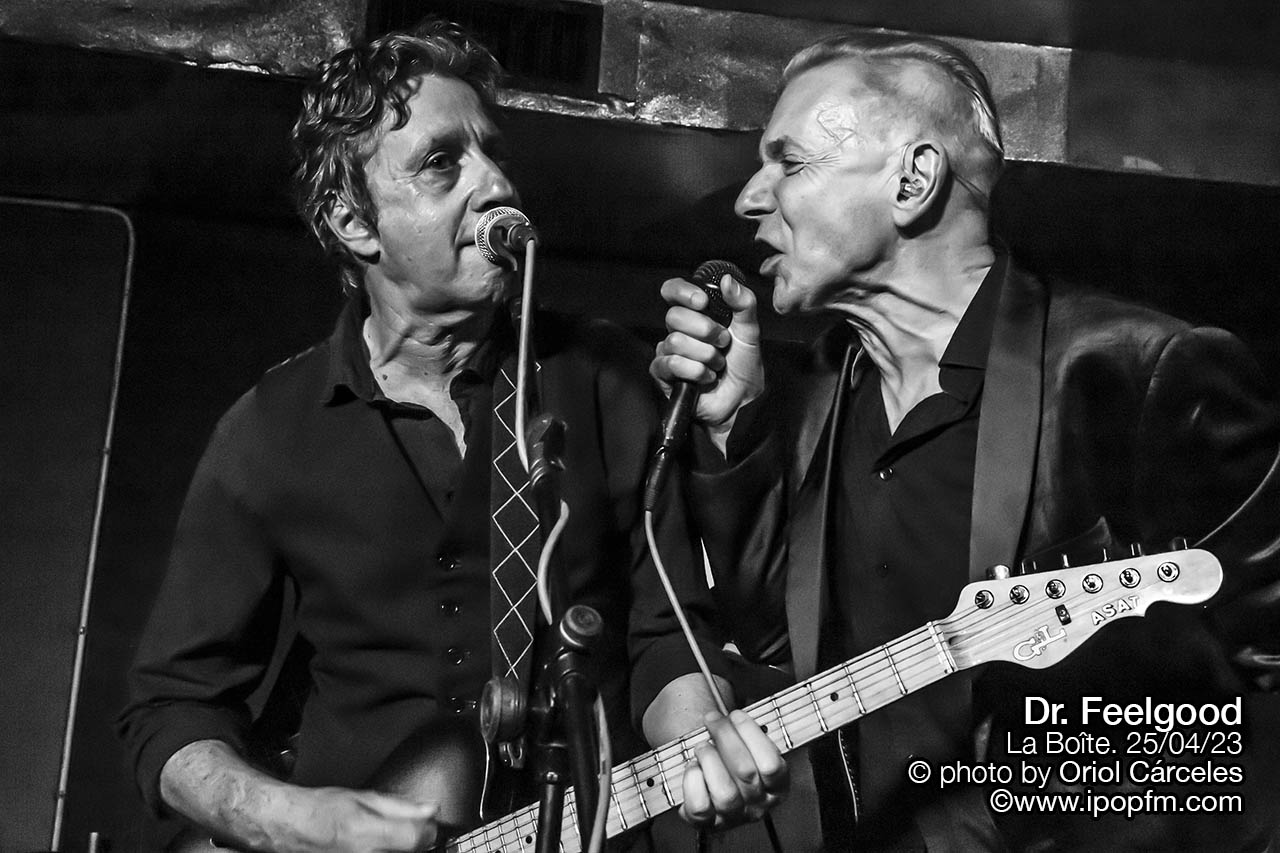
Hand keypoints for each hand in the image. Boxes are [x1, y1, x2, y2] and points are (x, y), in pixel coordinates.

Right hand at [269, 786, 438, 851]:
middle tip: (398, 830)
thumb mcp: (363, 797)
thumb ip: (401, 805)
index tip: (425, 822)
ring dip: (397, 848)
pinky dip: (384, 852)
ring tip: (382, 838)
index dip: (427, 828)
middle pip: (412, 852)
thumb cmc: (320, 810)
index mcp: (368, 833)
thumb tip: (430, 808)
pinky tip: (373, 846)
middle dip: (411, 840)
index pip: (418, 838)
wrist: (291, 826)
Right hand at [651, 274, 763, 431]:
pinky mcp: (663, 374)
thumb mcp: (749, 331)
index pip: (673, 291)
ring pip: (675, 341)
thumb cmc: (743, 366)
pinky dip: (696, 371)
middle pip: (674, 316)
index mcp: (696, 315)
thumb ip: (743, 303)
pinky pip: (671, 363)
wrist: (742, 401)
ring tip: (717, 365)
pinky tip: (706, 378)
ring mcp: (669, 352)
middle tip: (723, 344)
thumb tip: (727, 280)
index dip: (683, 292)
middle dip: (706, 331)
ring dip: (705, 355)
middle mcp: (679, 330)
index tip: (703, 302)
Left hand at [679, 710, 788, 829]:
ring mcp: (732, 817)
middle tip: (712, 720)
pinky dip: (693, 781)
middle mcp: (758, 806)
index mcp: (776, 787)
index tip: (735, 715)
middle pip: (746, 772)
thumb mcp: (747, 744)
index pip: (771, 764)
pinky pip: (700, 805)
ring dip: (710, 760)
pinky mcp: (706, 822)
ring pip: (725, 792)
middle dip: (725, 737)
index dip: (751, 735)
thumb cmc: (728, 757)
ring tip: (702, 747)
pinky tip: (693, 767)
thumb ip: (749, 732)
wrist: (705, 779)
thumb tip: (737, 716)